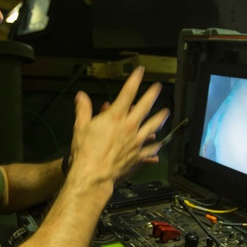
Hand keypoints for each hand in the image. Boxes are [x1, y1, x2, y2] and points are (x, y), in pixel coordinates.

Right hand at [68, 67, 169, 188]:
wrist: (93, 175)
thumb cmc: (85, 152)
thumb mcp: (80, 127)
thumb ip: (83, 110)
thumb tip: (81, 96)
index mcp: (116, 117)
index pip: (127, 93)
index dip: (134, 80)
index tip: (140, 71)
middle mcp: (129, 126)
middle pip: (145, 106)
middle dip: (152, 95)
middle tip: (158, 88)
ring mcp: (136, 141)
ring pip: (153, 126)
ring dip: (160, 118)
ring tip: (166, 112)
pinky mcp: (138, 156)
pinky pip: (150, 150)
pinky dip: (155, 147)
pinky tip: (159, 146)